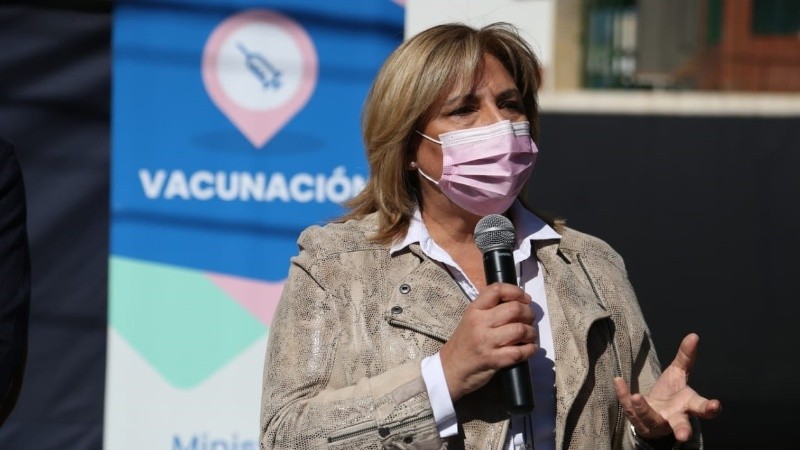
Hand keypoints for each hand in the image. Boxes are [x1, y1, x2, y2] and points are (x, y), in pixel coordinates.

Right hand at [440, 282, 536, 401]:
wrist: (450, 369)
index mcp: (474, 310)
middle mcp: (480, 323)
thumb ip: (489, 309)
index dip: (516, 291)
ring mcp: (486, 342)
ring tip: (530, 335)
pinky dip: (530, 349)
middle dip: (529, 313)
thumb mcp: (470, 319)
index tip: (525, 299)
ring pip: (520, 330)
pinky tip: (530, 348)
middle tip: (530, 319)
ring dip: (531, 332)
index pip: (497, 290)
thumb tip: (518, 302)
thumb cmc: (464, 343)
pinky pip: (519, 352)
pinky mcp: (493, 360)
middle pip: (514, 309)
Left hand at [614, 333, 720, 441]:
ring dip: (644, 410)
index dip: (709, 408)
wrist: (655, 412)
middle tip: (683, 435)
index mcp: (688, 405)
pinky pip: (629, 409)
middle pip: (680, 424)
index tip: (715, 405)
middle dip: (682, 429)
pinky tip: (618, 381)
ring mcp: (655, 422)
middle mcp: (674, 417)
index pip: (701, 408)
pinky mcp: (638, 421)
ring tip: (637, 397)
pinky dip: (623, 395)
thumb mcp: (679, 373)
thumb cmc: (672, 394)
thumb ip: (686, 357)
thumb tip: (693, 336)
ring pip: (650, 420)